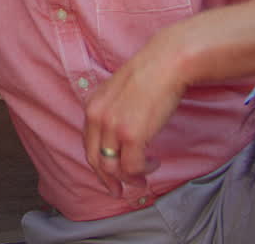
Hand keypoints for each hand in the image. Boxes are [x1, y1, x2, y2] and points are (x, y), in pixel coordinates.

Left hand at [82, 35, 180, 195]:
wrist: (166, 63)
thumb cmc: (150, 74)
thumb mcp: (119, 90)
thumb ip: (113, 110)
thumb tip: (120, 133)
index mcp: (92, 106)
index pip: (88, 143)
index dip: (97, 163)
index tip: (107, 175)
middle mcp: (97, 118)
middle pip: (95, 160)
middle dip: (106, 180)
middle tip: (118, 191)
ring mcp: (113, 128)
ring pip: (112, 168)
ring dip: (128, 179)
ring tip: (142, 180)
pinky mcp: (131, 136)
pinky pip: (132, 167)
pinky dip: (142, 171)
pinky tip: (153, 164)